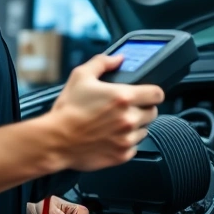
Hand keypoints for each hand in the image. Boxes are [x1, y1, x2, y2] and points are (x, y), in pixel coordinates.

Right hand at [42, 55, 163, 171]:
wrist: (55, 140)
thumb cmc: (67, 110)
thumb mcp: (81, 76)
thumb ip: (102, 63)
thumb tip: (118, 58)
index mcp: (123, 97)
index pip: (157, 94)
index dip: (153, 93)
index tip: (146, 94)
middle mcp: (129, 118)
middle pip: (153, 112)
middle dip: (143, 109)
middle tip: (126, 109)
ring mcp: (127, 139)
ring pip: (144, 131)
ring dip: (135, 127)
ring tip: (115, 124)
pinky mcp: (121, 155)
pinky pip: (134, 148)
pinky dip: (126, 143)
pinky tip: (111, 137)